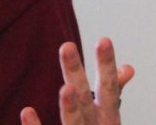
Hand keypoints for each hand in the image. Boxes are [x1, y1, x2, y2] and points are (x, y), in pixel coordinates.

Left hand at [19, 37, 134, 124]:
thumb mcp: (109, 119)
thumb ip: (114, 93)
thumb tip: (128, 67)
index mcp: (108, 120)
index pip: (109, 88)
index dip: (106, 65)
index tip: (104, 38)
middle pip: (87, 100)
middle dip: (76, 74)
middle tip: (65, 45)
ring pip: (74, 124)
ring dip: (69, 107)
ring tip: (64, 88)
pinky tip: (27, 111)